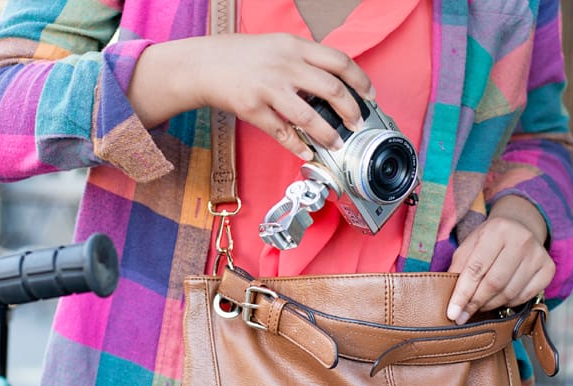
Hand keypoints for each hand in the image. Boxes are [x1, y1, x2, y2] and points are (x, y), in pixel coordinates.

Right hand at [128, 33, 374, 158]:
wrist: (202, 65)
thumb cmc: (239, 56)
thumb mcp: (276, 45)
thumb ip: (303, 59)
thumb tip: (331, 82)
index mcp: (294, 46)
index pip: (340, 62)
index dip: (361, 81)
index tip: (370, 96)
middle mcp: (285, 65)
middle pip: (332, 90)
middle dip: (351, 111)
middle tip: (357, 123)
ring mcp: (268, 88)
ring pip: (309, 116)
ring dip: (328, 134)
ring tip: (336, 143)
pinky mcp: (252, 109)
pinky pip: (281, 132)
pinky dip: (297, 146)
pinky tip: (306, 153)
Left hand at [446, 195, 554, 323]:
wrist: (519, 227)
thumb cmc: (488, 240)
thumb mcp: (469, 246)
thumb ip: (458, 267)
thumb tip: (449, 295)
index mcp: (496, 231)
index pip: (475, 269)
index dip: (462, 294)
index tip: (452, 314)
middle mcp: (521, 241)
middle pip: (494, 283)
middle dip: (475, 303)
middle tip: (463, 315)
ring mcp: (538, 255)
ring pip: (510, 292)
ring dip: (490, 305)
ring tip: (478, 306)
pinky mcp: (548, 269)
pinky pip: (525, 296)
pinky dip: (508, 303)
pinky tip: (498, 300)